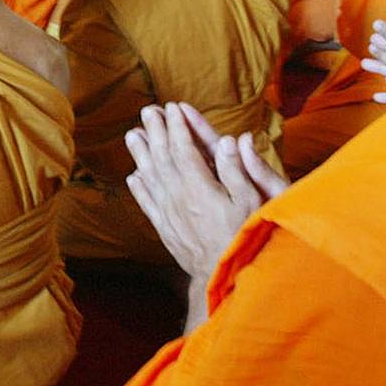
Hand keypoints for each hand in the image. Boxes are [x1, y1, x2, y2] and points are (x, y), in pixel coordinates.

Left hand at [125, 103, 286, 284]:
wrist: (223, 278)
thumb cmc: (244, 237)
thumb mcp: (253, 202)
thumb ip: (239, 171)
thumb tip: (229, 140)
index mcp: (201, 186)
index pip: (185, 149)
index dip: (178, 127)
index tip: (173, 108)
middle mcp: (180, 196)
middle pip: (163, 157)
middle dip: (156, 132)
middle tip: (148, 111)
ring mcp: (169, 213)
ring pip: (150, 177)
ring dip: (141, 154)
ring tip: (132, 135)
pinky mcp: (165, 229)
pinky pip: (147, 204)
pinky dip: (139, 189)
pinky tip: (133, 177)